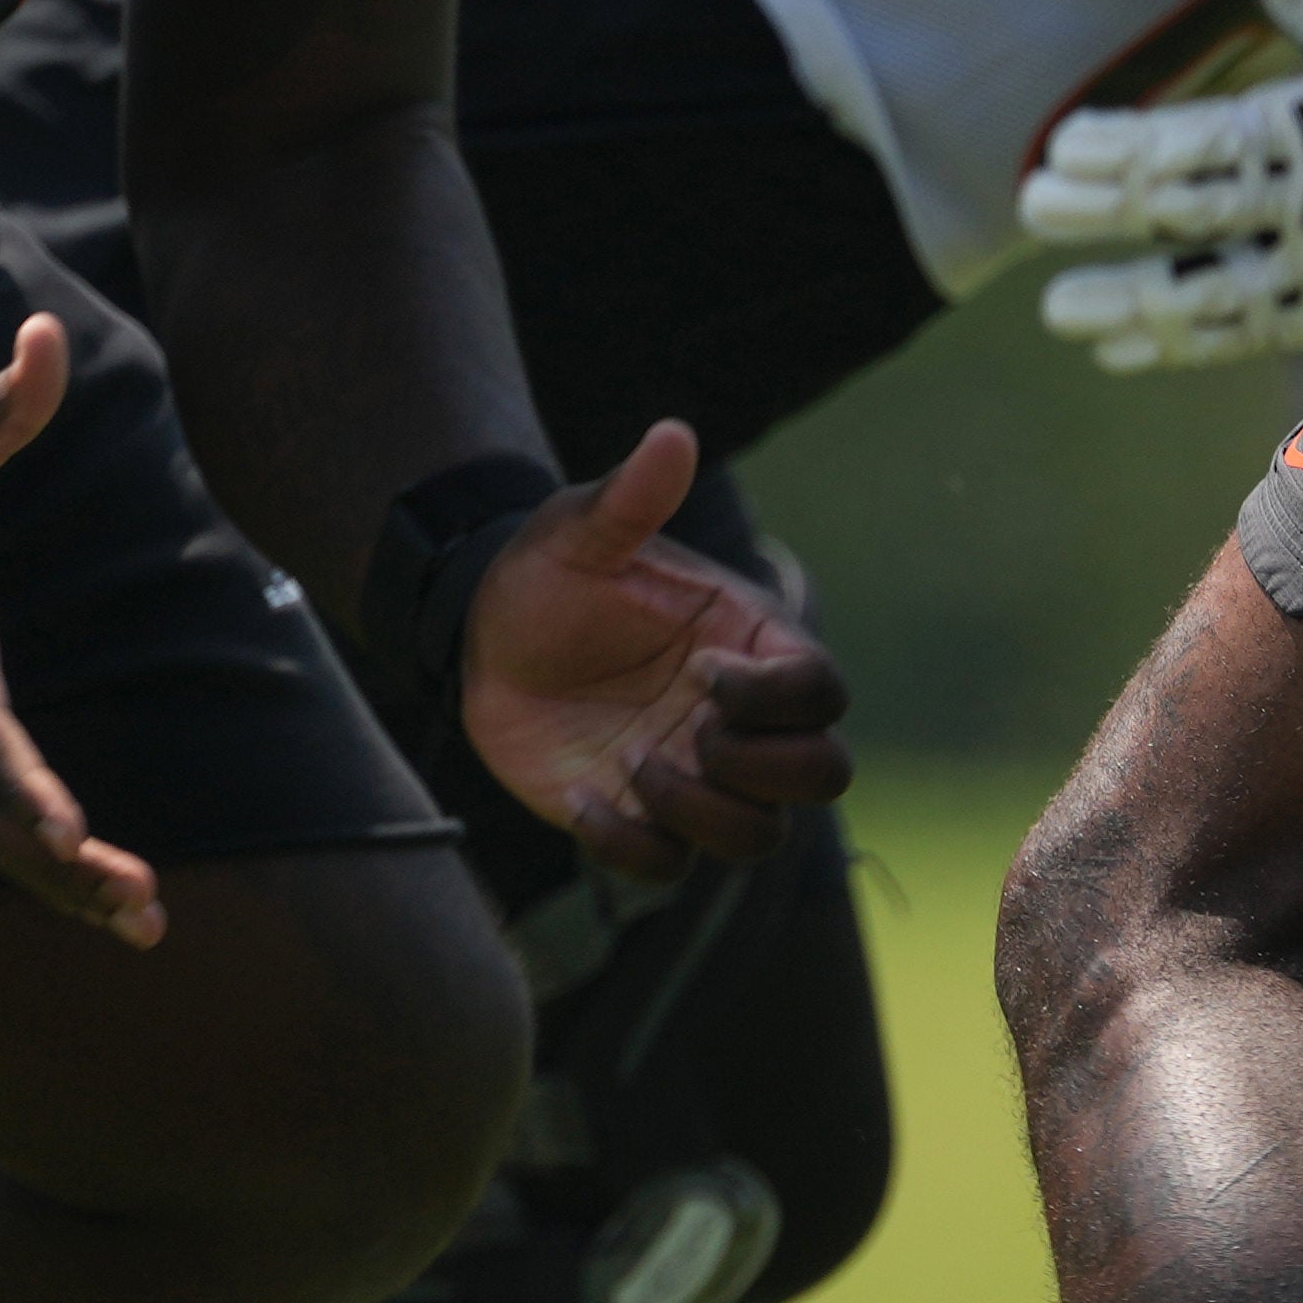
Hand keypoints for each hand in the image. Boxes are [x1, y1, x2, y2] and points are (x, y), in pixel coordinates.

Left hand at [457, 417, 855, 881]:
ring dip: (704, 812)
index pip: (823, 690)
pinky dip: (633, 847)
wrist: (478, 634)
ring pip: (759, 836)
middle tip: (689, 731)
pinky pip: (671, 869)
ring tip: (633, 765)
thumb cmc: (546, 574)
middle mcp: (737, 718)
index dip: (779, 697)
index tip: (700, 670)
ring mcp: (695, 774)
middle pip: (824, 776)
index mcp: (747, 644)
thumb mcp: (581, 531)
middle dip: (764, 767)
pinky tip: (582, 799)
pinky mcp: (641, 818)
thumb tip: (672, 433)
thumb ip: (632, 496)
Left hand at [1020, 0, 1302, 370]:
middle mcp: (1300, 201)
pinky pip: (1244, 338)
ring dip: (1128, 301)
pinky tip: (1120, 350)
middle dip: (1103, 211)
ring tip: (1059, 311)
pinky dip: (1179, 345)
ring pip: (1206, 290)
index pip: (1193, 141)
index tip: (1062, 147)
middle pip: (1185, 209)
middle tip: (1033, 208)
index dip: (1123, 147)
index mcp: (1302, 126)